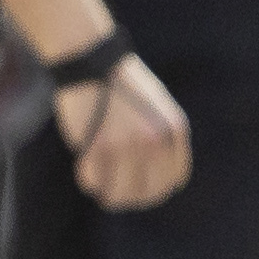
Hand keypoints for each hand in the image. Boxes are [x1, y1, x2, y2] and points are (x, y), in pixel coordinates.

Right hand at [57, 54, 189, 210]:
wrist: (91, 60)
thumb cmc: (119, 82)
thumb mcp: (157, 107)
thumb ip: (163, 137)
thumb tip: (156, 174)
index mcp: (174, 131)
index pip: (173, 180)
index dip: (156, 189)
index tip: (141, 189)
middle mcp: (155, 142)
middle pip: (149, 193)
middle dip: (132, 198)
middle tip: (116, 194)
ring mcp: (127, 146)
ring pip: (119, 193)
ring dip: (108, 194)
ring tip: (99, 187)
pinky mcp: (98, 147)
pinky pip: (92, 180)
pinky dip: (88, 180)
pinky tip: (85, 172)